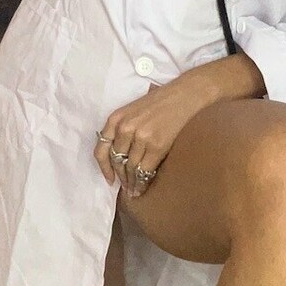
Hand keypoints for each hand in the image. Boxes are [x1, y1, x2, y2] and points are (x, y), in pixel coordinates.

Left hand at [94, 71, 217, 197]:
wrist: (183, 95)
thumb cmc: (160, 102)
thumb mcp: (132, 111)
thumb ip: (122, 129)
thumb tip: (119, 157)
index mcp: (116, 118)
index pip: (102, 149)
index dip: (104, 168)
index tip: (109, 179)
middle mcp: (125, 128)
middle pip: (117, 161)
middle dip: (121, 177)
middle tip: (126, 188)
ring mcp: (140, 137)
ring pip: (131, 168)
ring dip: (132, 182)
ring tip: (134, 191)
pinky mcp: (156, 145)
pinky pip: (145, 169)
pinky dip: (143, 181)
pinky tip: (143, 187)